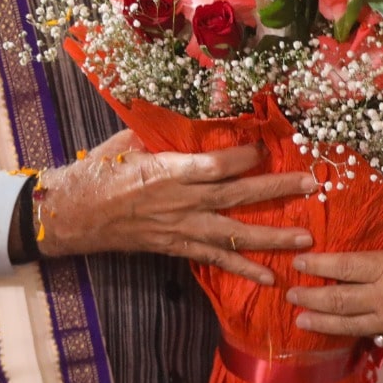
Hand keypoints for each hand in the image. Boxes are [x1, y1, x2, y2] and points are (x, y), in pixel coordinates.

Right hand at [36, 129, 315, 284]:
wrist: (73, 213)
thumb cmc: (102, 169)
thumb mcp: (131, 137)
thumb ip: (166, 126)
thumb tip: (199, 105)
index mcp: (169, 170)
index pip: (216, 164)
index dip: (245, 156)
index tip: (267, 145)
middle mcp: (180, 202)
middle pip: (236, 197)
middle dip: (276, 191)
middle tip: (309, 185)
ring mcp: (180, 229)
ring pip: (233, 235)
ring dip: (271, 237)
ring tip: (304, 239)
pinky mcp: (177, 247)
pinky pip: (214, 260)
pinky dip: (242, 270)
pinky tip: (269, 277)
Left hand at [287, 238, 382, 351]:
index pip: (343, 266)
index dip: (318, 264)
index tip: (299, 261)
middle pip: (337, 300)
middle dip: (310, 296)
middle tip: (291, 293)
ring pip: (348, 325)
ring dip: (322, 321)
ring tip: (302, 318)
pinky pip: (376, 335)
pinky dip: (359, 331)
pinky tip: (348, 329)